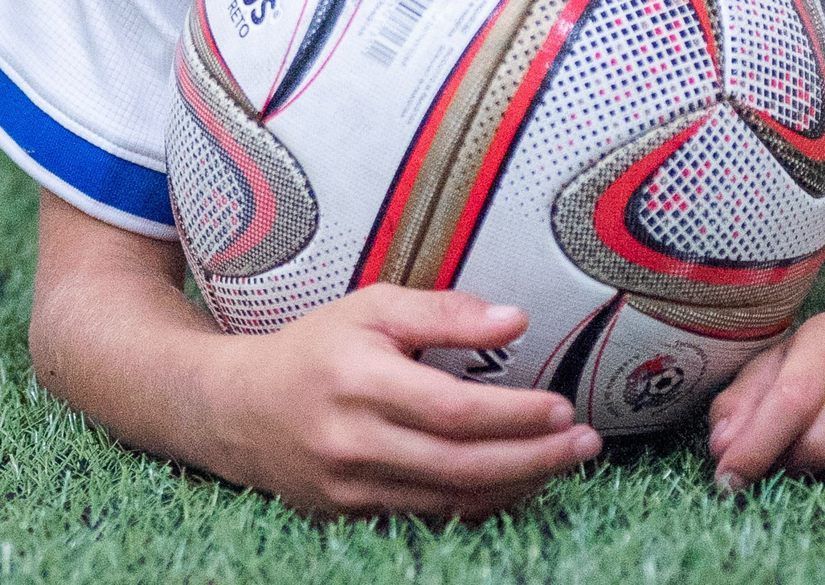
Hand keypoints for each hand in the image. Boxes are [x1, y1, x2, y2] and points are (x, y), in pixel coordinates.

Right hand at [198, 285, 601, 518]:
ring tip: (562, 462)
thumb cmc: (315, 349)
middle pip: (461, 462)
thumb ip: (443, 312)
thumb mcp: (371, 308)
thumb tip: (515, 320)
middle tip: (585, 444)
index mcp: (359, 377)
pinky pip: (430, 515)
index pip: (453, 408)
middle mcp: (353, 437)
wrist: (239, 409)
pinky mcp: (352, 513)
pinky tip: (513, 482)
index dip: (515, 414)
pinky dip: (478, 503)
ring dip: (516, 483)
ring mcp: (350, 484)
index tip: (563, 407)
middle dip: (534, 457)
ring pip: (451, 497)